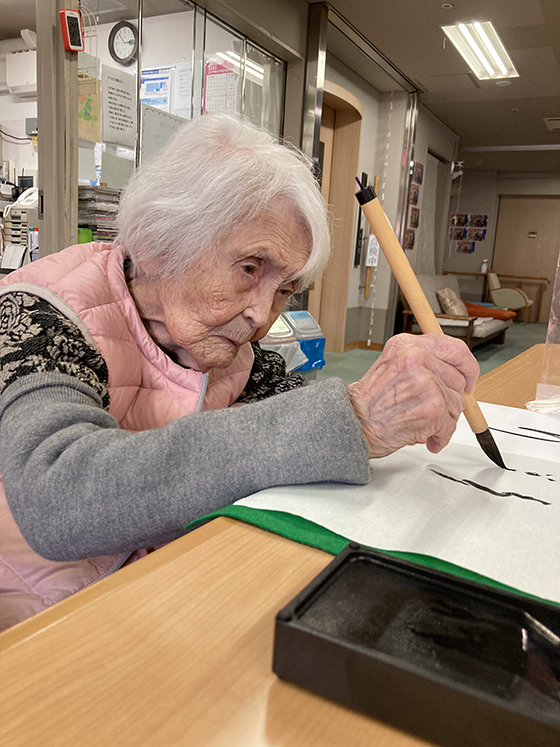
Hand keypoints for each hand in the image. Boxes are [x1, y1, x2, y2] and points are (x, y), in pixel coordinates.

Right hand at [347, 333, 478, 457]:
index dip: (467, 365)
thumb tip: (453, 373)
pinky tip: (424, 435)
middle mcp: (417, 358)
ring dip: (443, 419)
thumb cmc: (369, 402)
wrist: (353, 424)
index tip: (468, 377)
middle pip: (457, 379)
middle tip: (435, 409)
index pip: (454, 348)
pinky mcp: (433, 407)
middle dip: (450, 398)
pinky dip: (440, 435)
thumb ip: (422, 363)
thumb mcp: (392, 367)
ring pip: (456, 403)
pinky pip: (449, 424)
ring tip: (422, 422)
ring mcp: (426, 382)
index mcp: (407, 345)